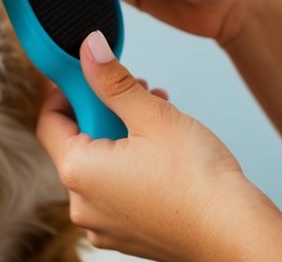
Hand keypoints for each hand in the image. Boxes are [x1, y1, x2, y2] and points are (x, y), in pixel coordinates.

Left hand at [37, 31, 276, 259]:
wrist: (232, 230)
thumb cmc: (197, 179)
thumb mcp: (152, 115)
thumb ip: (113, 80)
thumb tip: (89, 49)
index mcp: (78, 173)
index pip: (48, 121)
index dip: (66, 90)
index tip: (85, 72)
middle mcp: (82, 204)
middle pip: (77, 142)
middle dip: (105, 110)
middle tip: (137, 91)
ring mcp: (103, 224)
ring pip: (100, 165)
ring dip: (121, 135)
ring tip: (158, 117)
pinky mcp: (126, 233)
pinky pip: (115, 190)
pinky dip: (130, 165)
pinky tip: (162, 150)